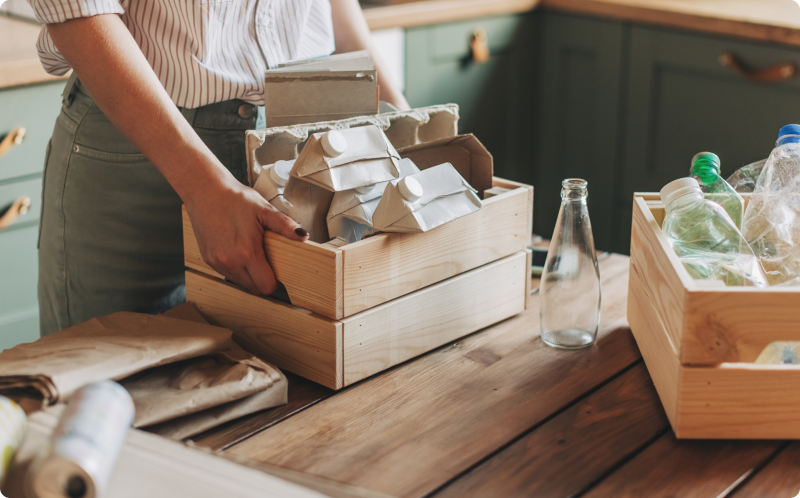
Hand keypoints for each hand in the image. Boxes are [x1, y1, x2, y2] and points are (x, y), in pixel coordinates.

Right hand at [186, 181, 308, 294]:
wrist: (205, 191)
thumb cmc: (235, 198)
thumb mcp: (264, 209)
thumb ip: (284, 225)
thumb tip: (304, 236)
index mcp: (246, 252)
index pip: (265, 286)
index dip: (276, 283)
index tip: (280, 273)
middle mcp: (229, 262)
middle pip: (254, 288)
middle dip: (264, 280)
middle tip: (269, 264)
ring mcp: (217, 262)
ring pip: (240, 283)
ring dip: (250, 276)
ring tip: (254, 256)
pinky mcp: (208, 259)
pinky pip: (227, 274)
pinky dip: (236, 270)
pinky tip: (239, 253)